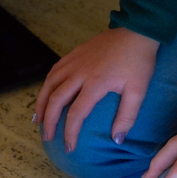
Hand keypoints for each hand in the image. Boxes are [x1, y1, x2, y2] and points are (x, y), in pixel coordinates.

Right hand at [34, 27, 159, 152]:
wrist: (137, 30)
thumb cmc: (139, 61)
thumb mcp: (139, 91)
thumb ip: (127, 116)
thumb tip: (116, 140)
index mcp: (95, 84)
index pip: (76, 114)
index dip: (70, 133)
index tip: (69, 147)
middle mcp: (78, 73)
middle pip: (54, 100)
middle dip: (48, 121)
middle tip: (47, 137)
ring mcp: (73, 62)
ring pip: (48, 84)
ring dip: (40, 104)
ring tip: (37, 119)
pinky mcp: (73, 54)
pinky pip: (53, 71)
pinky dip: (46, 85)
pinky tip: (46, 94)